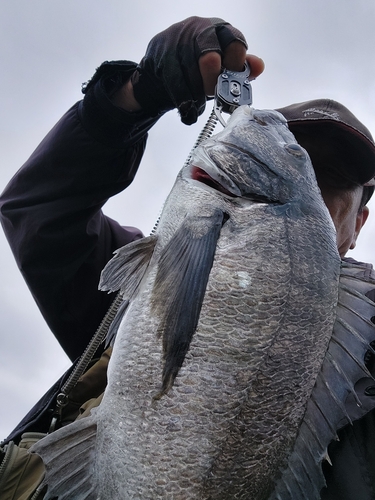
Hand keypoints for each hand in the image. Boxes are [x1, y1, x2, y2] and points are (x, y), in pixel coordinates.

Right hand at [114, 17, 263, 123]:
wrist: (159, 74)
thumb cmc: (197, 70)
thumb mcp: (221, 68)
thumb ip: (239, 68)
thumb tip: (258, 66)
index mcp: (219, 30)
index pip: (234, 41)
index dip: (235, 65)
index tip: (231, 82)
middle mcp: (198, 29)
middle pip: (209, 54)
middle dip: (211, 81)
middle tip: (211, 94)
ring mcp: (176, 39)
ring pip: (189, 71)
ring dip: (195, 95)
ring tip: (198, 107)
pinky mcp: (159, 53)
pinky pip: (173, 81)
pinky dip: (183, 100)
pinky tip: (189, 111)